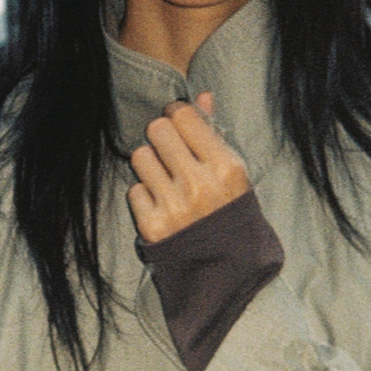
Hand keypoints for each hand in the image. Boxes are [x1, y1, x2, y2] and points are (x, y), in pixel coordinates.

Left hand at [128, 91, 249, 242]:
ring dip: (150, 165)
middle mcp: (200, 185)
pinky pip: (135, 190)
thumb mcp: (235, 176)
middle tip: (169, 152)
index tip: (177, 125)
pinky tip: (162, 207)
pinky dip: (145, 197)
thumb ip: (215, 134)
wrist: (227, 275)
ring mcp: (175, 206)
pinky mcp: (153, 227)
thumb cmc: (232, 218)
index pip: (184, 116)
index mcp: (226, 168)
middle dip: (161, 137)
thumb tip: (202, 96)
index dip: (176, 115)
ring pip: (141, 156)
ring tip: (165, 181)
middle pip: (158, 130)